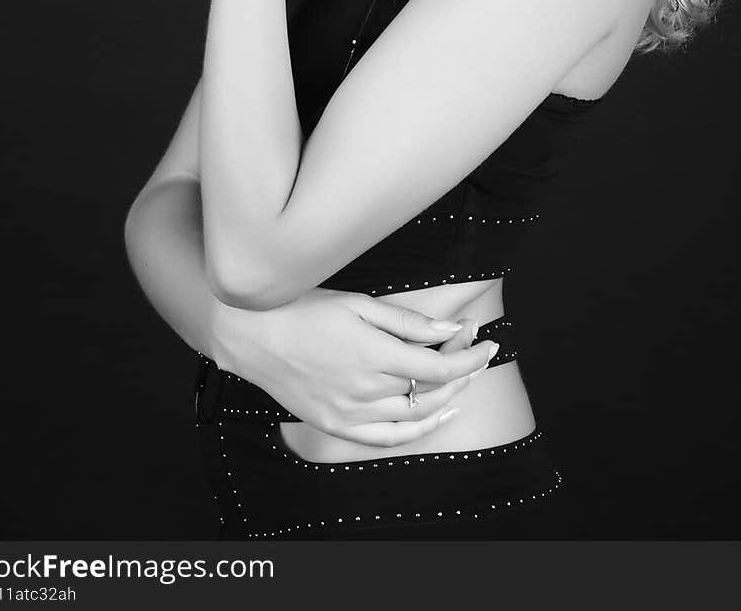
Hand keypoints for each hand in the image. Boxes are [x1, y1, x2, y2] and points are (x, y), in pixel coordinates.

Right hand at [210, 288, 498, 445]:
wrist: (252, 336)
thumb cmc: (303, 310)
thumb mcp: (358, 302)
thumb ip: (406, 320)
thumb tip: (451, 327)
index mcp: (374, 354)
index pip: (439, 364)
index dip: (470, 355)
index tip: (487, 340)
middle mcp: (366, 389)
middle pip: (432, 389)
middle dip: (463, 370)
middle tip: (478, 350)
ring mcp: (351, 412)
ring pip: (415, 416)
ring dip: (447, 397)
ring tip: (464, 377)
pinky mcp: (336, 425)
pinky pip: (387, 438)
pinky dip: (418, 430)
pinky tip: (438, 415)